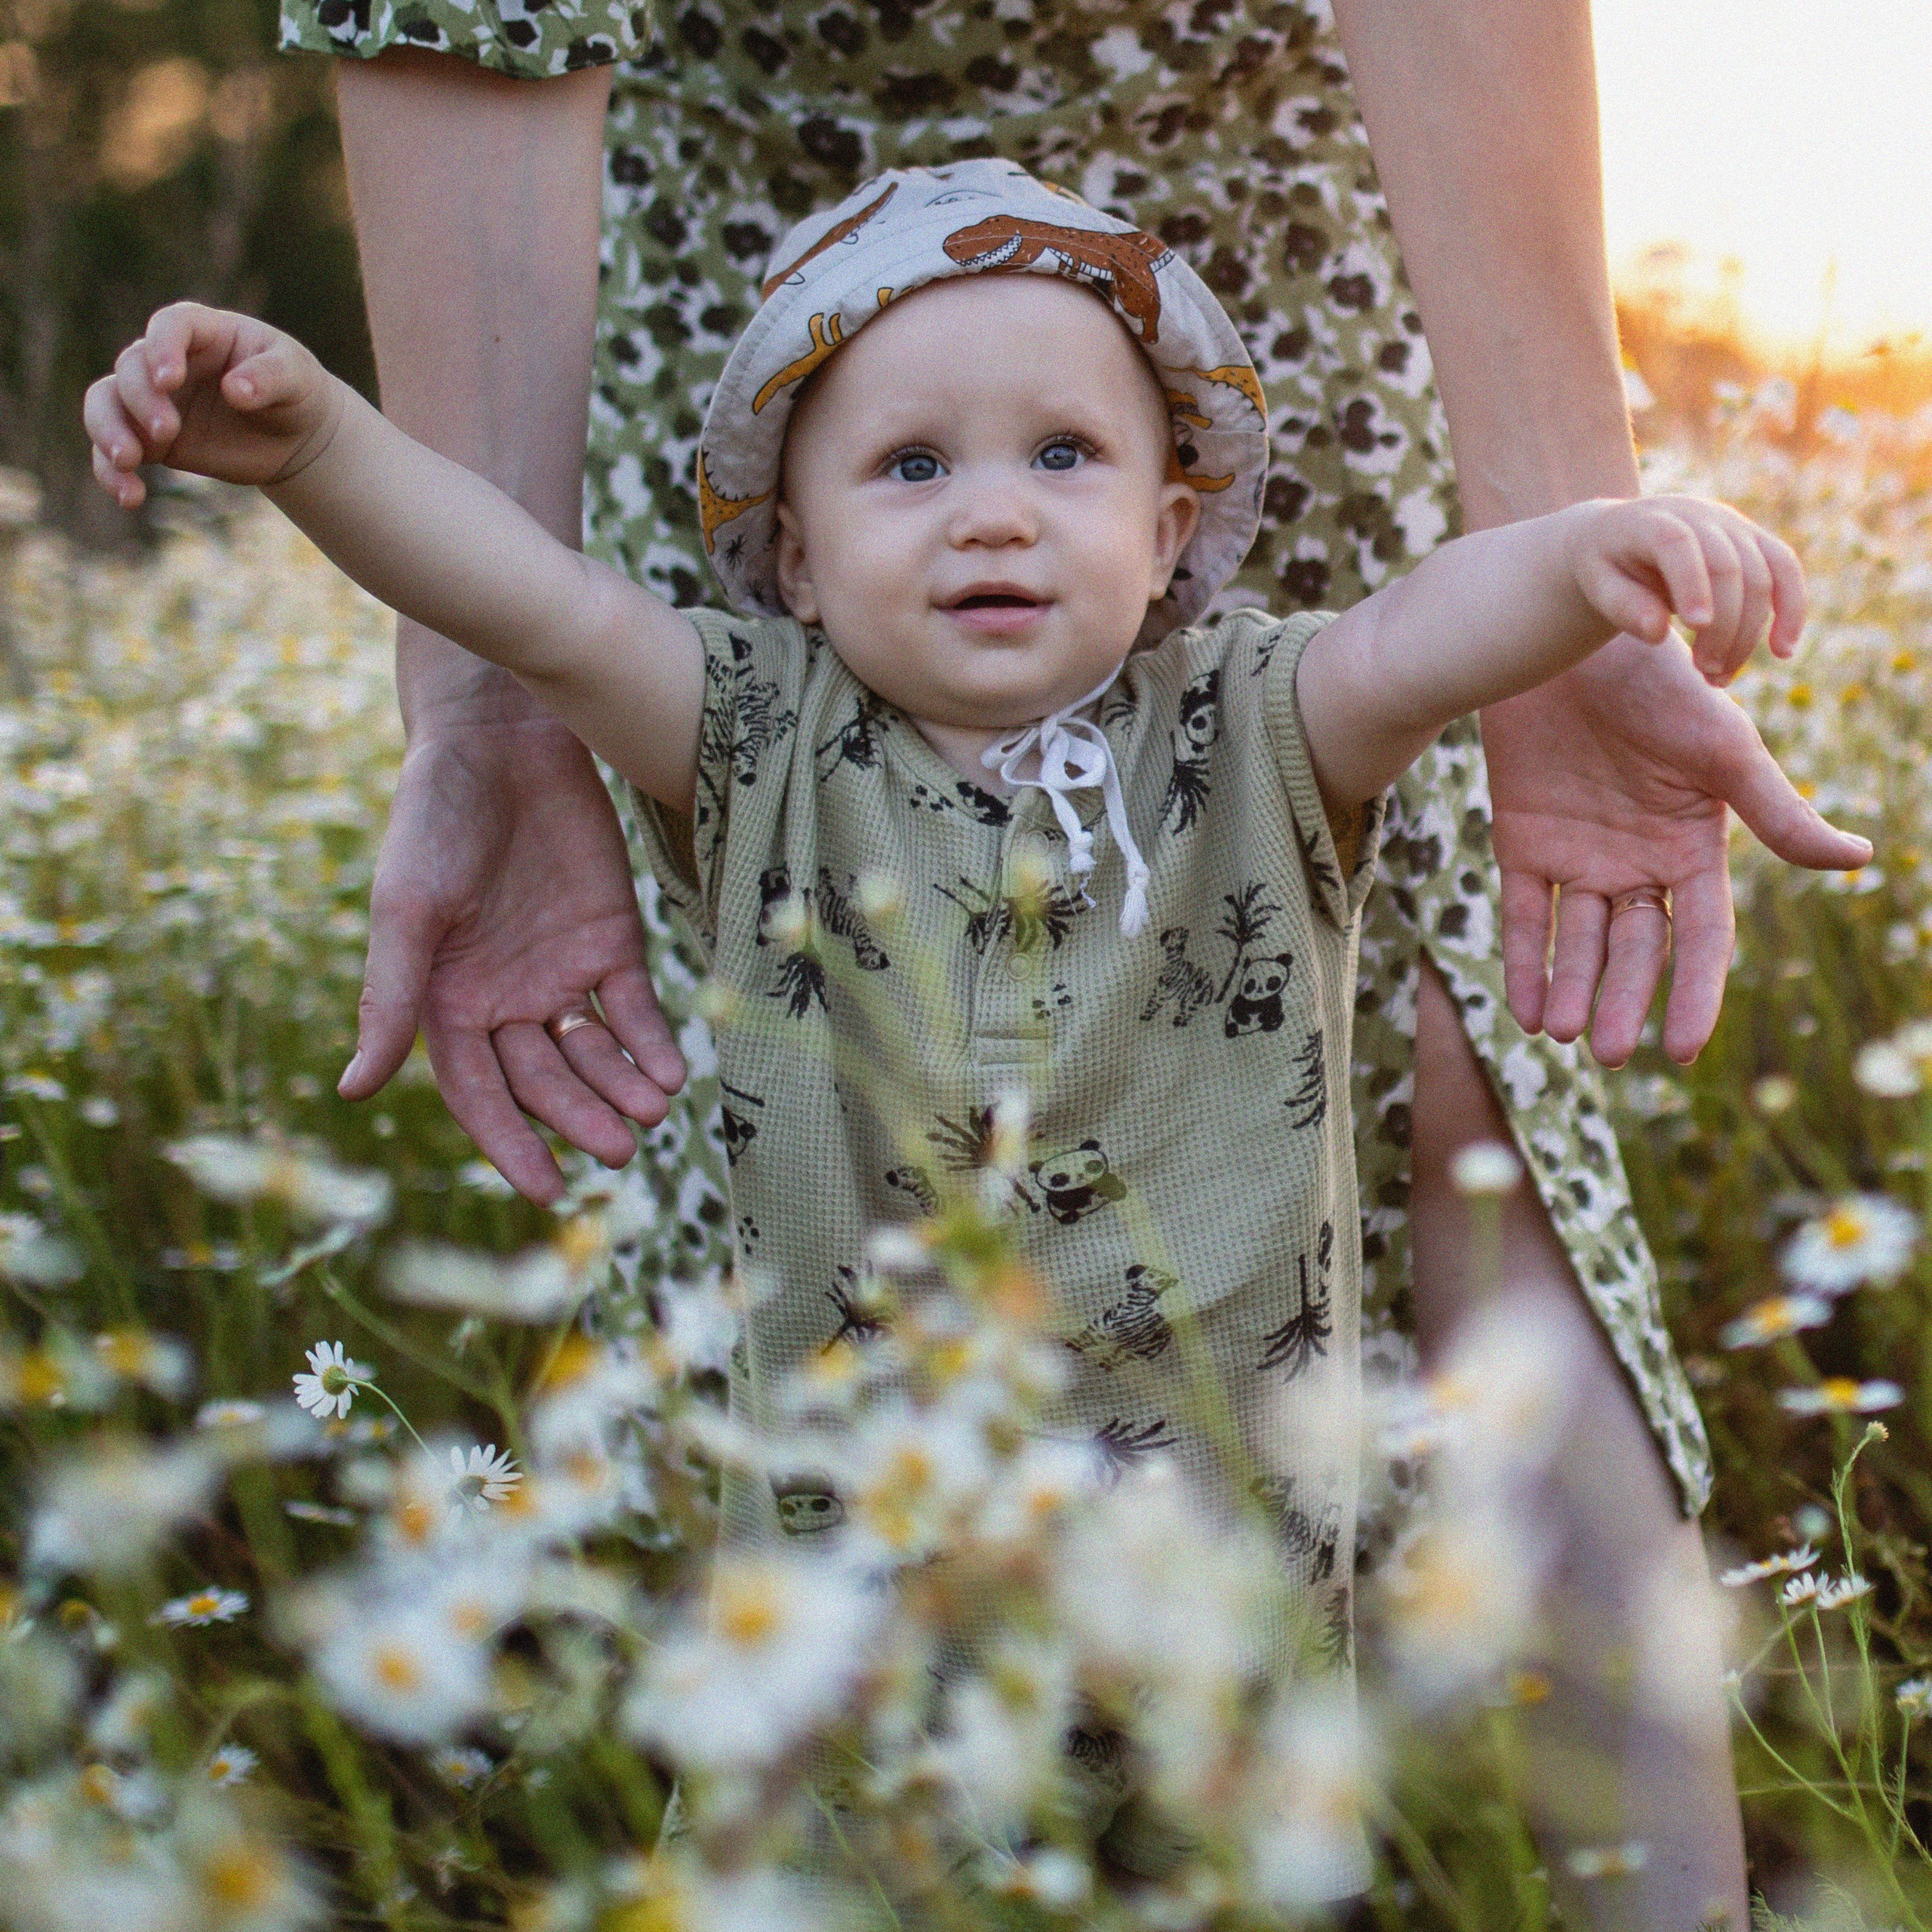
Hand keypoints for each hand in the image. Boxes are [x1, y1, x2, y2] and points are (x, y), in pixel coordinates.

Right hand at [84, 303, 340, 510]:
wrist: (296, 435)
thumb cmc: (296, 390)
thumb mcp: (296, 376)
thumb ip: (270, 377)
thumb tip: (236, 391)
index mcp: (203, 332)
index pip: (170, 326)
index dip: (161, 348)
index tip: (168, 379)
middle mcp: (166, 361)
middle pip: (131, 368)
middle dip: (142, 400)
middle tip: (168, 432)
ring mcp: (153, 399)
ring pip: (105, 404)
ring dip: (107, 431)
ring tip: (128, 462)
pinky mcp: (151, 441)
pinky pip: (114, 451)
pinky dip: (112, 473)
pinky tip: (130, 497)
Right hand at [344, 709, 686, 1204]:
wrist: (500, 741)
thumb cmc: (433, 820)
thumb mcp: (407, 910)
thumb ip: (392, 997)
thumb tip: (352, 1089)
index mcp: (447, 1004)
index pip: (481, 1095)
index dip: (510, 1143)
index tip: (545, 1190)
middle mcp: (505, 1001)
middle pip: (546, 1081)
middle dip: (580, 1117)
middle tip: (619, 1151)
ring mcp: (561, 973)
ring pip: (594, 1053)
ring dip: (621, 1087)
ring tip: (651, 1114)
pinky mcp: (612, 940)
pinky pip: (633, 1006)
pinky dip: (651, 1040)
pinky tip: (670, 1070)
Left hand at [1486, 634, 1870, 1067]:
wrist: (1571, 640)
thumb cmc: (1661, 686)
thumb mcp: (1723, 750)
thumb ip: (1775, 813)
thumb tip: (1858, 860)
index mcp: (1693, 849)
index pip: (1701, 938)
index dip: (1695, 993)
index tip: (1682, 1049)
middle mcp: (1637, 863)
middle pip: (1634, 951)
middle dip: (1623, 1002)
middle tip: (1610, 1053)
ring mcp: (1579, 856)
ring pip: (1577, 942)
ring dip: (1572, 991)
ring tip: (1563, 1035)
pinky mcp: (1524, 842)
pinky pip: (1524, 915)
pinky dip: (1525, 962)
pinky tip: (1526, 1010)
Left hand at [1567, 494, 1806, 685]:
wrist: (1623, 535)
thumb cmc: (1606, 566)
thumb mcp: (1598, 584)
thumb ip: (1622, 606)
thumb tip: (1657, 633)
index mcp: (1652, 521)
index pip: (1679, 545)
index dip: (1692, 583)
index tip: (1697, 627)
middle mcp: (1699, 516)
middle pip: (1728, 568)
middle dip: (1723, 627)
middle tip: (1704, 673)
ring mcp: (1733, 525)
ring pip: (1761, 577)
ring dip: (1748, 633)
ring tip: (1718, 678)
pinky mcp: (1755, 541)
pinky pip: (1786, 571)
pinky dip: (1791, 610)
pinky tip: (1782, 652)